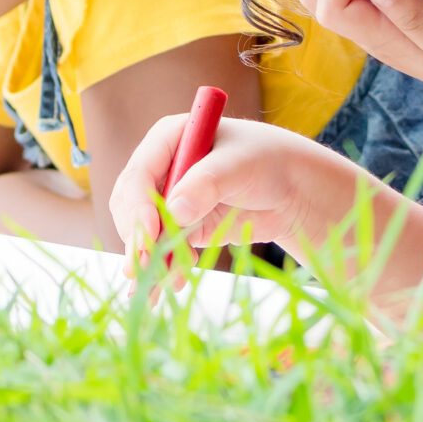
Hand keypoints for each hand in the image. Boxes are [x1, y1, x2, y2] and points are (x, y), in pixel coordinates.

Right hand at [108, 114, 366, 259]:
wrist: (290, 187)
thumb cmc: (265, 160)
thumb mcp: (237, 165)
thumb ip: (205, 185)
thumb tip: (173, 213)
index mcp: (168, 138)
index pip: (140, 172)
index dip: (139, 204)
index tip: (149, 232)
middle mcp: (161, 167)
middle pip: (132, 204)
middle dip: (138, 237)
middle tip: (143, 266)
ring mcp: (168, 197)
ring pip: (142, 231)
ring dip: (149, 257)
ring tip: (158, 282)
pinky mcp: (179, 224)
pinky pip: (162, 247)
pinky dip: (163, 265)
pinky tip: (171, 283)